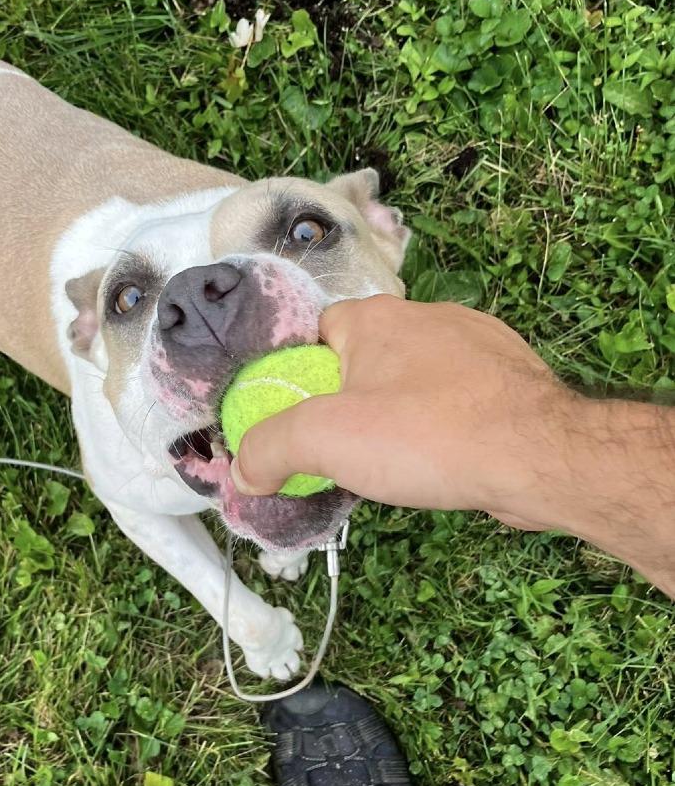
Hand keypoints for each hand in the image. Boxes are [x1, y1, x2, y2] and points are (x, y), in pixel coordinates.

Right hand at [230, 294, 674, 597]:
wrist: (541, 456)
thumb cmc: (425, 435)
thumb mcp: (324, 441)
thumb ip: (269, 448)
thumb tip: (244, 469)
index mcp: (374, 317)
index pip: (315, 335)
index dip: (300, 379)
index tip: (301, 423)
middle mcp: (424, 316)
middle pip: (362, 360)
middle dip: (349, 404)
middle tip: (343, 452)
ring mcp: (475, 342)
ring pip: (412, 380)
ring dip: (397, 416)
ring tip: (394, 464)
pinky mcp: (510, 376)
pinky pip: (455, 397)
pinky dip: (441, 425)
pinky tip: (443, 461)